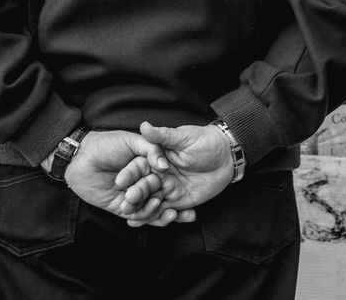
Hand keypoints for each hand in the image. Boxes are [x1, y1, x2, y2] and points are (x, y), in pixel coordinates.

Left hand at [64, 130, 195, 227]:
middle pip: (162, 196)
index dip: (179, 186)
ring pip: (151, 208)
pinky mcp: (120, 207)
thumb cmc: (105, 144)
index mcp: (147, 165)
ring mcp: (131, 195)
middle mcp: (141, 181)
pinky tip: (157, 217)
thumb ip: (151, 150)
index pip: (166, 178)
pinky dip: (147, 219)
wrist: (80, 158)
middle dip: (176, 204)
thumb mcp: (132, 140)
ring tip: (173, 214)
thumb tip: (165, 165)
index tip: (193, 192)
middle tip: (188, 211)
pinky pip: (136, 215)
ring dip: (164, 213)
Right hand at [115, 122, 233, 226]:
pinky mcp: (178, 201)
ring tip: (137, 219)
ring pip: (151, 203)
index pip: (137, 168)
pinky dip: (163, 219)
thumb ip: (163, 135)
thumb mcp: (183, 137)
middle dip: (134, 195)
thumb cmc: (204, 141)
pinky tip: (160, 222)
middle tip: (126, 203)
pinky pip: (168, 212)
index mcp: (154, 159)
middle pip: (142, 187)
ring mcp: (167, 189)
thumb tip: (145, 125)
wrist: (226, 155)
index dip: (128, 174)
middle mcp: (157, 176)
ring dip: (145, 211)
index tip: (120, 181)